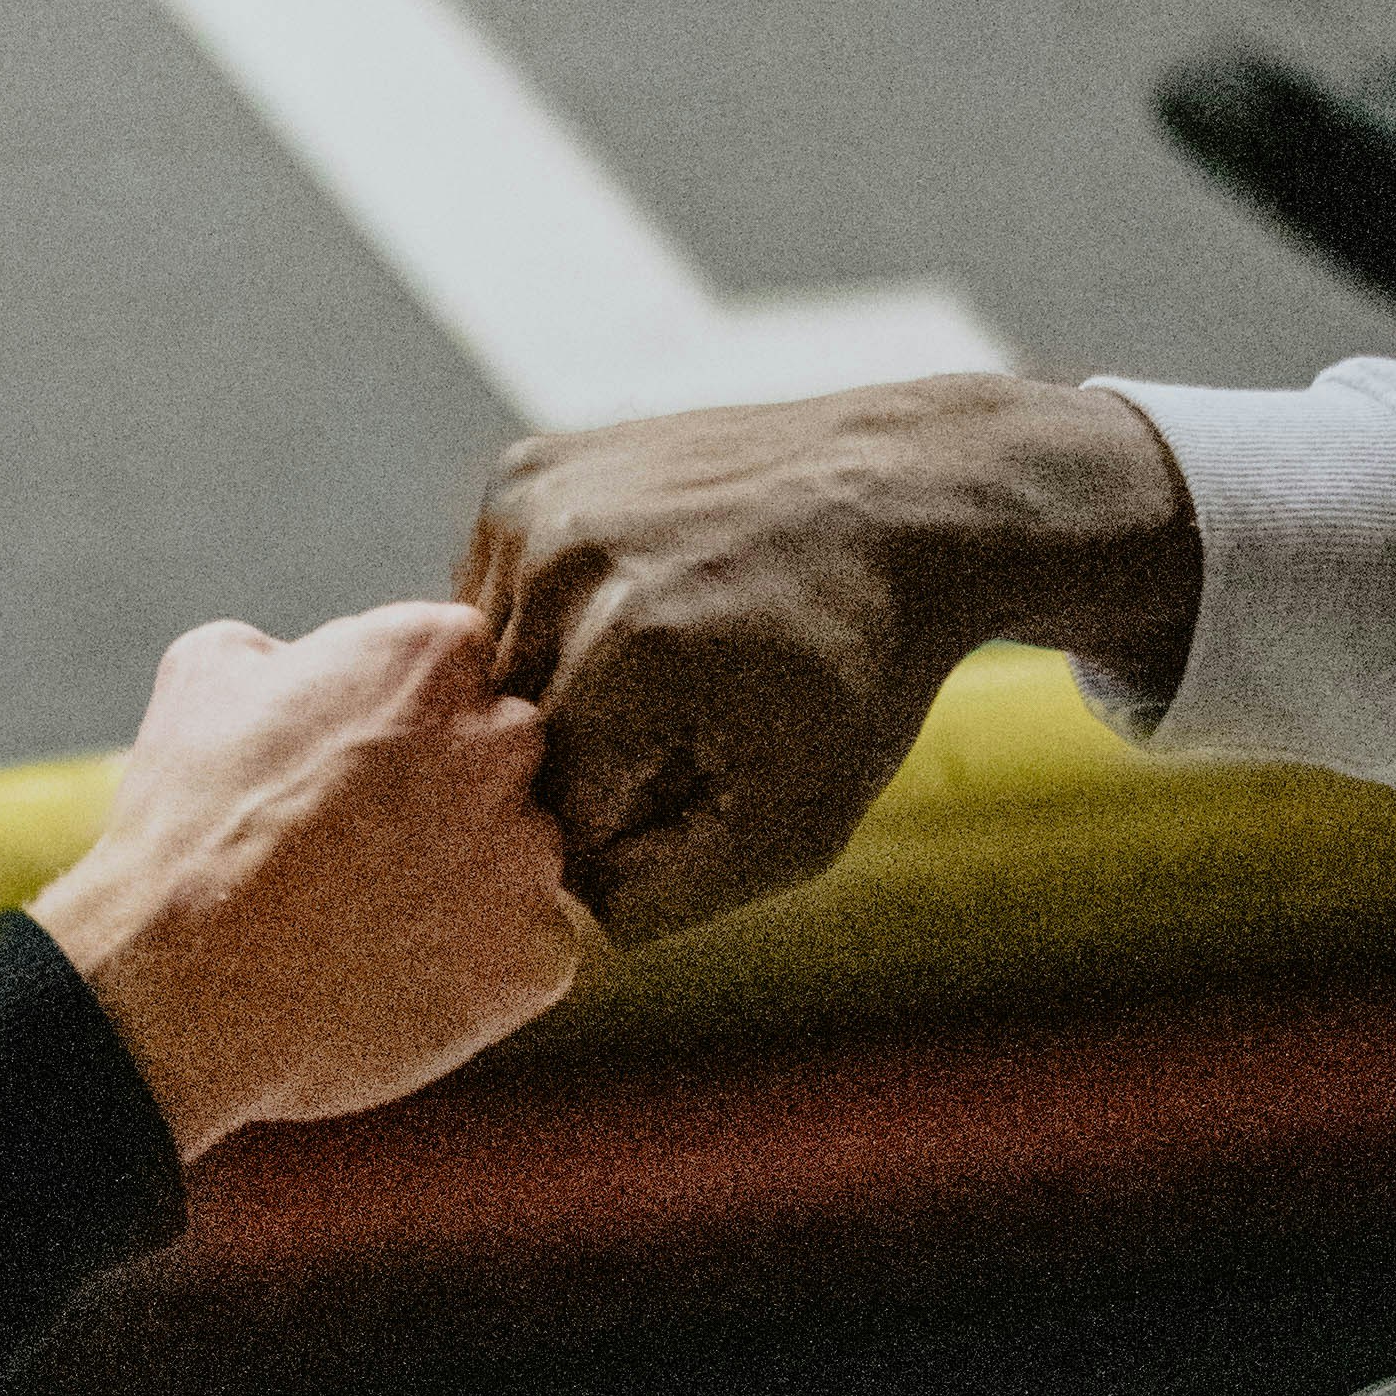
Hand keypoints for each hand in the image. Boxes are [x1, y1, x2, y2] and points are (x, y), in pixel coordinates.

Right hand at [31, 603, 579, 1159]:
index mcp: (434, 654)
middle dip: (451, 789)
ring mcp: (532, 852)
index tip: (355, 765)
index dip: (404, 717)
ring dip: (469, 877)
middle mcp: (506, 740)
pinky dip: (480, 963)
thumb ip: (293, 645)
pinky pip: (530, 948)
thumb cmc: (185, 827)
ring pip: (521, 854)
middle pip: (506, 754)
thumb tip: (315, 661)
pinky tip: (400, 972)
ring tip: (370, 917)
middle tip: (364, 844)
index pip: (459, 665)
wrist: (181, 994)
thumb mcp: (205, 675)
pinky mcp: (542, 953)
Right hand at [458, 377, 1202, 944]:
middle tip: (688, 725)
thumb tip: (539, 923)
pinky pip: (490, 598)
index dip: (622, 827)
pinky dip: (546, 625)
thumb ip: (657, 900)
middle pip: (505, 743)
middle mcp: (563, 564)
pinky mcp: (524, 471)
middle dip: (584, 763)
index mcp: (626, 653)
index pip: (546, 815)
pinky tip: (638, 607)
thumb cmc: (860, 673)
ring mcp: (536, 504)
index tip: (698, 786)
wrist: (907, 498)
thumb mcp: (792, 825)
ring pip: (488, 674)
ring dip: (556, 695)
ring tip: (667, 665)